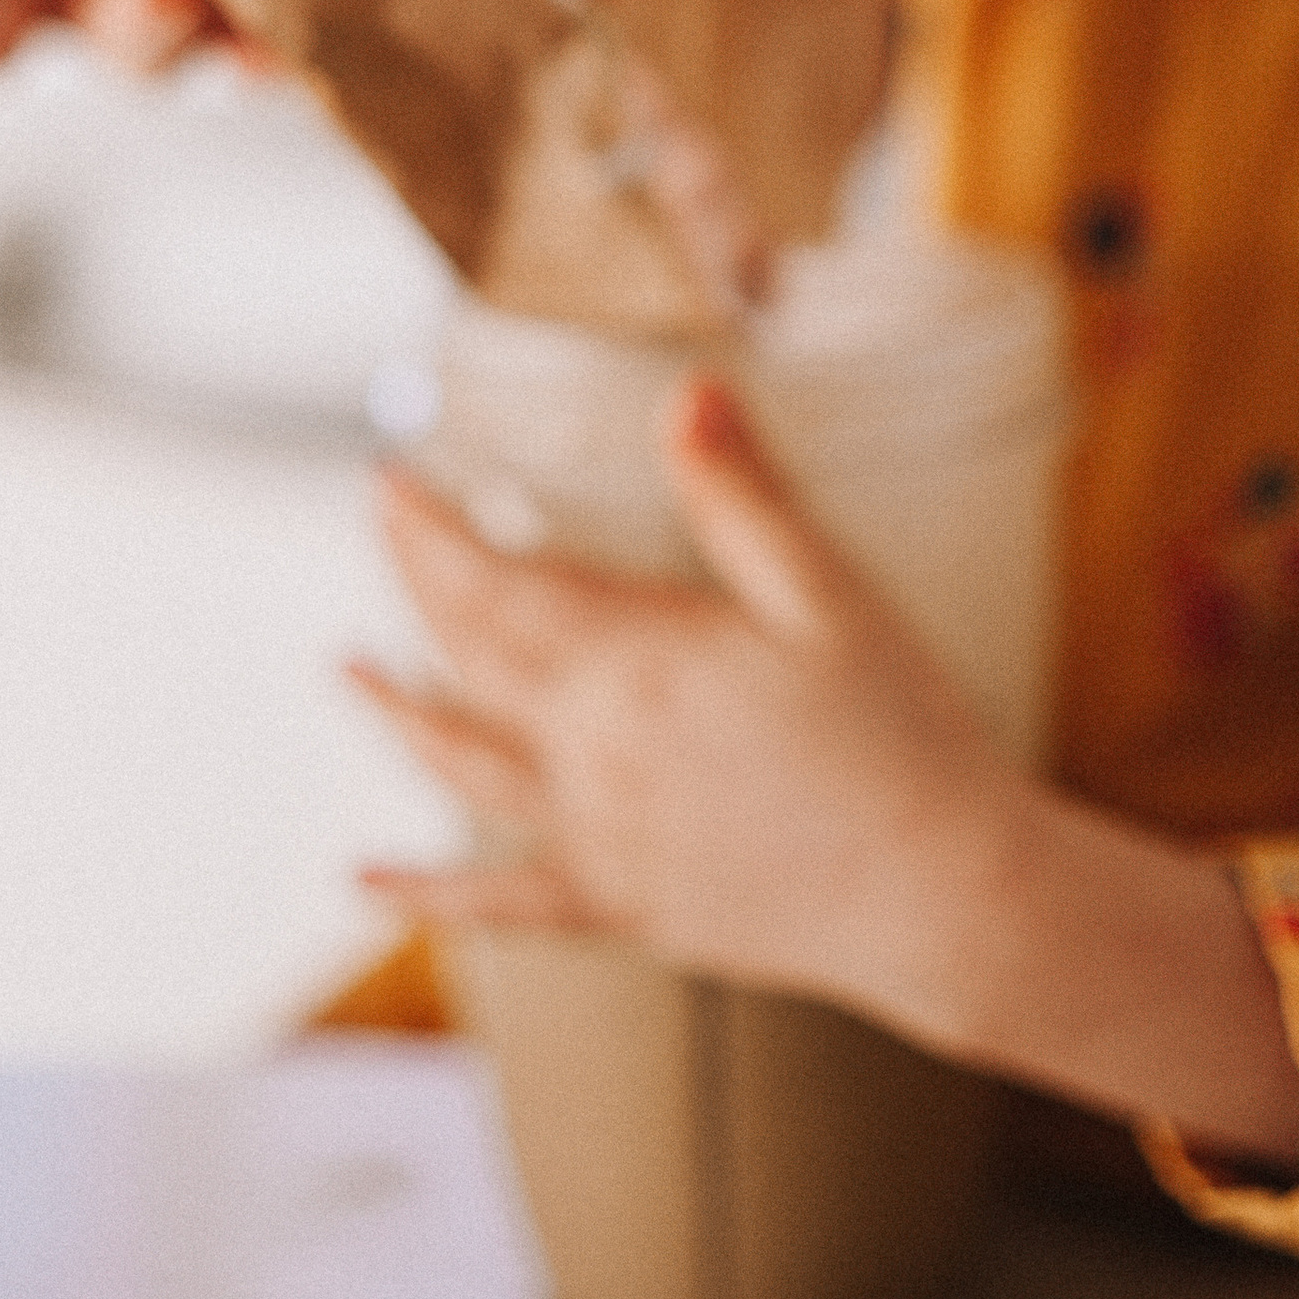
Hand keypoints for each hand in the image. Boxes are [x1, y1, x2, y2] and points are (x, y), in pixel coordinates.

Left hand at [361, 376, 1298, 1157]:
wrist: (949, 898)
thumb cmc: (904, 737)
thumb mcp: (831, 596)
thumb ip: (742, 495)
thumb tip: (687, 393)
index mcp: (638, 664)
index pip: (498, 582)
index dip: (433, 530)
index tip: (391, 481)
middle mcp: (591, 753)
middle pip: (469, 657)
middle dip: (416, 584)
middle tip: (383, 525)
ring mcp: (596, 837)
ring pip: (463, 764)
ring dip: (397, 712)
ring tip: (349, 674)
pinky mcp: (620, 905)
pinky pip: (499, 900)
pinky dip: (425, 892)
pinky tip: (366, 879)